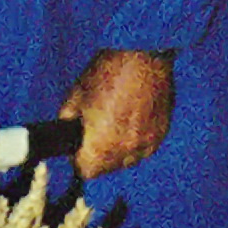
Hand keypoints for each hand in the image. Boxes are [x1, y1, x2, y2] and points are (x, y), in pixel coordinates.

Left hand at [58, 49, 173, 176]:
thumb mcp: (77, 94)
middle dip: (99, 155)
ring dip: (119, 149)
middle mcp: (126, 152)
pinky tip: (132, 119)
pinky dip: (137, 139)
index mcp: (101, 147)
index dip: (79, 159)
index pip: (85, 171)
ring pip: (127, 159)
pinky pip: (144, 147)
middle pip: (107, 168)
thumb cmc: (107, 72)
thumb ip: (68, 120)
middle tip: (97, 130)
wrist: (144, 55)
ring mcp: (146, 144)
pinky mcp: (161, 134)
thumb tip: (67, 132)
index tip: (79, 146)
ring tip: (116, 122)